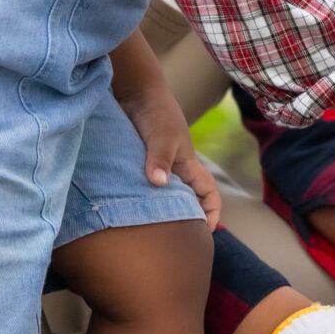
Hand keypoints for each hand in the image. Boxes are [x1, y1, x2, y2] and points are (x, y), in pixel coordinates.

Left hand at [117, 70, 222, 227]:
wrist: (134, 90)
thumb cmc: (155, 111)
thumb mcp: (161, 136)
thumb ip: (159, 158)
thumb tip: (159, 184)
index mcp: (188, 166)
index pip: (209, 195)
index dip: (211, 214)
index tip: (203, 234)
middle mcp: (174, 169)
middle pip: (186, 201)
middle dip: (183, 221)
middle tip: (169, 243)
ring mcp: (155, 166)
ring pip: (162, 196)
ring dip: (158, 211)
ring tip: (144, 232)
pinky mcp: (136, 163)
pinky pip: (142, 187)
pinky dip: (138, 199)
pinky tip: (123, 210)